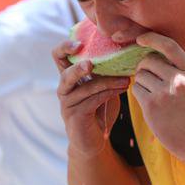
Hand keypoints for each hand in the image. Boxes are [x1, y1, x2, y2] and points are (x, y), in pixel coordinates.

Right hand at [52, 40, 129, 157]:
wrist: (95, 141)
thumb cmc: (99, 110)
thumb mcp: (102, 87)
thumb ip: (105, 72)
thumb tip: (124, 54)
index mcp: (69, 77)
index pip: (58, 56)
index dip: (65, 46)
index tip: (80, 43)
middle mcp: (64, 89)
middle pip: (66, 74)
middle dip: (79, 67)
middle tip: (92, 64)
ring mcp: (68, 104)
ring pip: (86, 88)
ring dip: (108, 82)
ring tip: (126, 80)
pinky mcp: (76, 116)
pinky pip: (93, 101)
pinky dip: (109, 93)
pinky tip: (122, 89)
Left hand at [132, 32, 184, 160]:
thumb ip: (180, 71)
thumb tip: (154, 57)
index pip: (169, 45)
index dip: (152, 38)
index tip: (141, 39)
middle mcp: (178, 79)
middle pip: (149, 60)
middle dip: (144, 67)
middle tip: (149, 79)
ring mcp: (165, 92)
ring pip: (140, 75)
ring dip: (142, 82)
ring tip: (153, 95)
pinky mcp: (152, 106)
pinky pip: (136, 89)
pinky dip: (139, 93)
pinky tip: (149, 103)